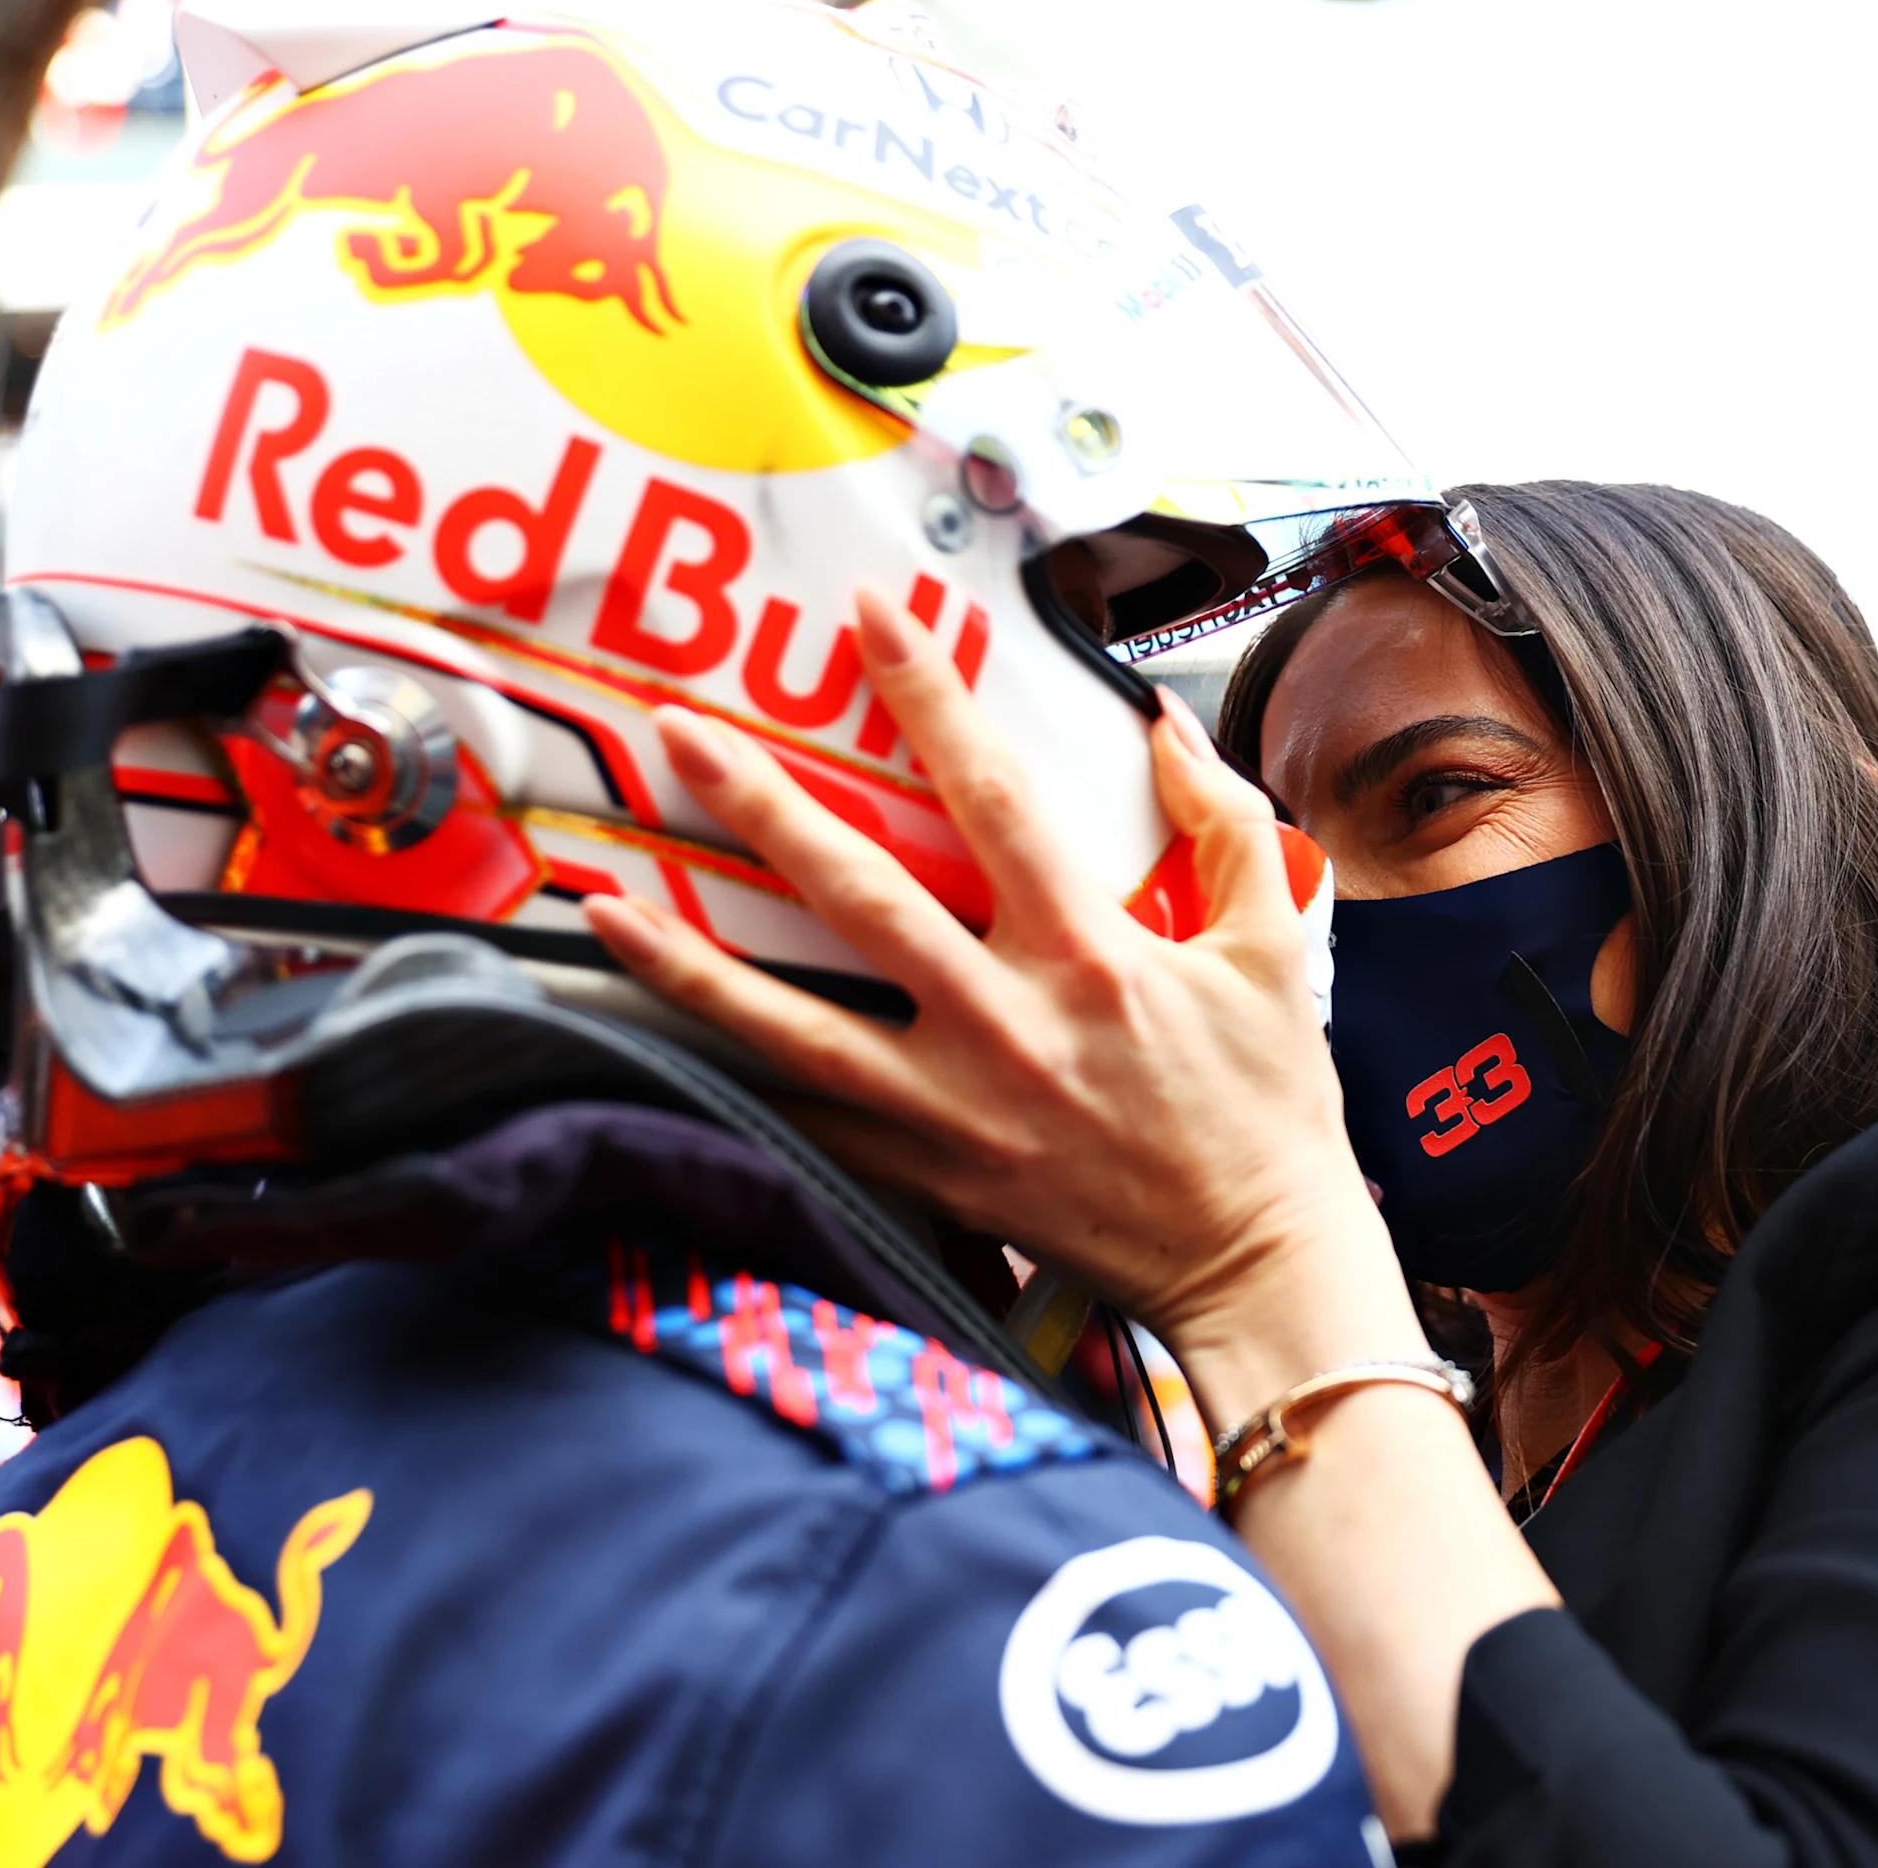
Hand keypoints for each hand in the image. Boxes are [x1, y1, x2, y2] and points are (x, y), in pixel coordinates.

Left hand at [582, 594, 1411, 1401]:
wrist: (1258, 1266)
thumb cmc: (1268, 1107)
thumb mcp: (1272, 947)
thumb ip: (1221, 822)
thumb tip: (1158, 720)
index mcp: (1091, 952)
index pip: (992, 795)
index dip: (929, 693)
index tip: (871, 612)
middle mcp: (1007, 1025)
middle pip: (860, 898)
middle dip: (764, 807)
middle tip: (678, 734)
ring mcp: (954, 1110)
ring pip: (794, 1026)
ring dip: (692, 962)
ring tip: (605, 903)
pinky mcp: (928, 1177)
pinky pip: (807, 1123)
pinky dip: (727, 1079)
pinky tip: (648, 1039)